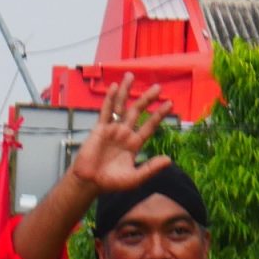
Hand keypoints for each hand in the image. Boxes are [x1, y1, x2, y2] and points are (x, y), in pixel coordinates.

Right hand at [68, 73, 173, 194]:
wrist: (89, 182)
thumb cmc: (111, 182)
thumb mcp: (134, 178)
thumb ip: (150, 168)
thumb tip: (169, 160)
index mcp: (134, 144)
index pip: (149, 126)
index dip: (159, 115)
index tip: (169, 103)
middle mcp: (124, 134)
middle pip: (137, 111)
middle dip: (147, 99)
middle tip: (158, 87)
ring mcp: (112, 129)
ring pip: (121, 106)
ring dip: (126, 91)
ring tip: (131, 76)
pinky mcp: (99, 129)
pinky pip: (106, 111)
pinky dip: (110, 99)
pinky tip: (114, 87)